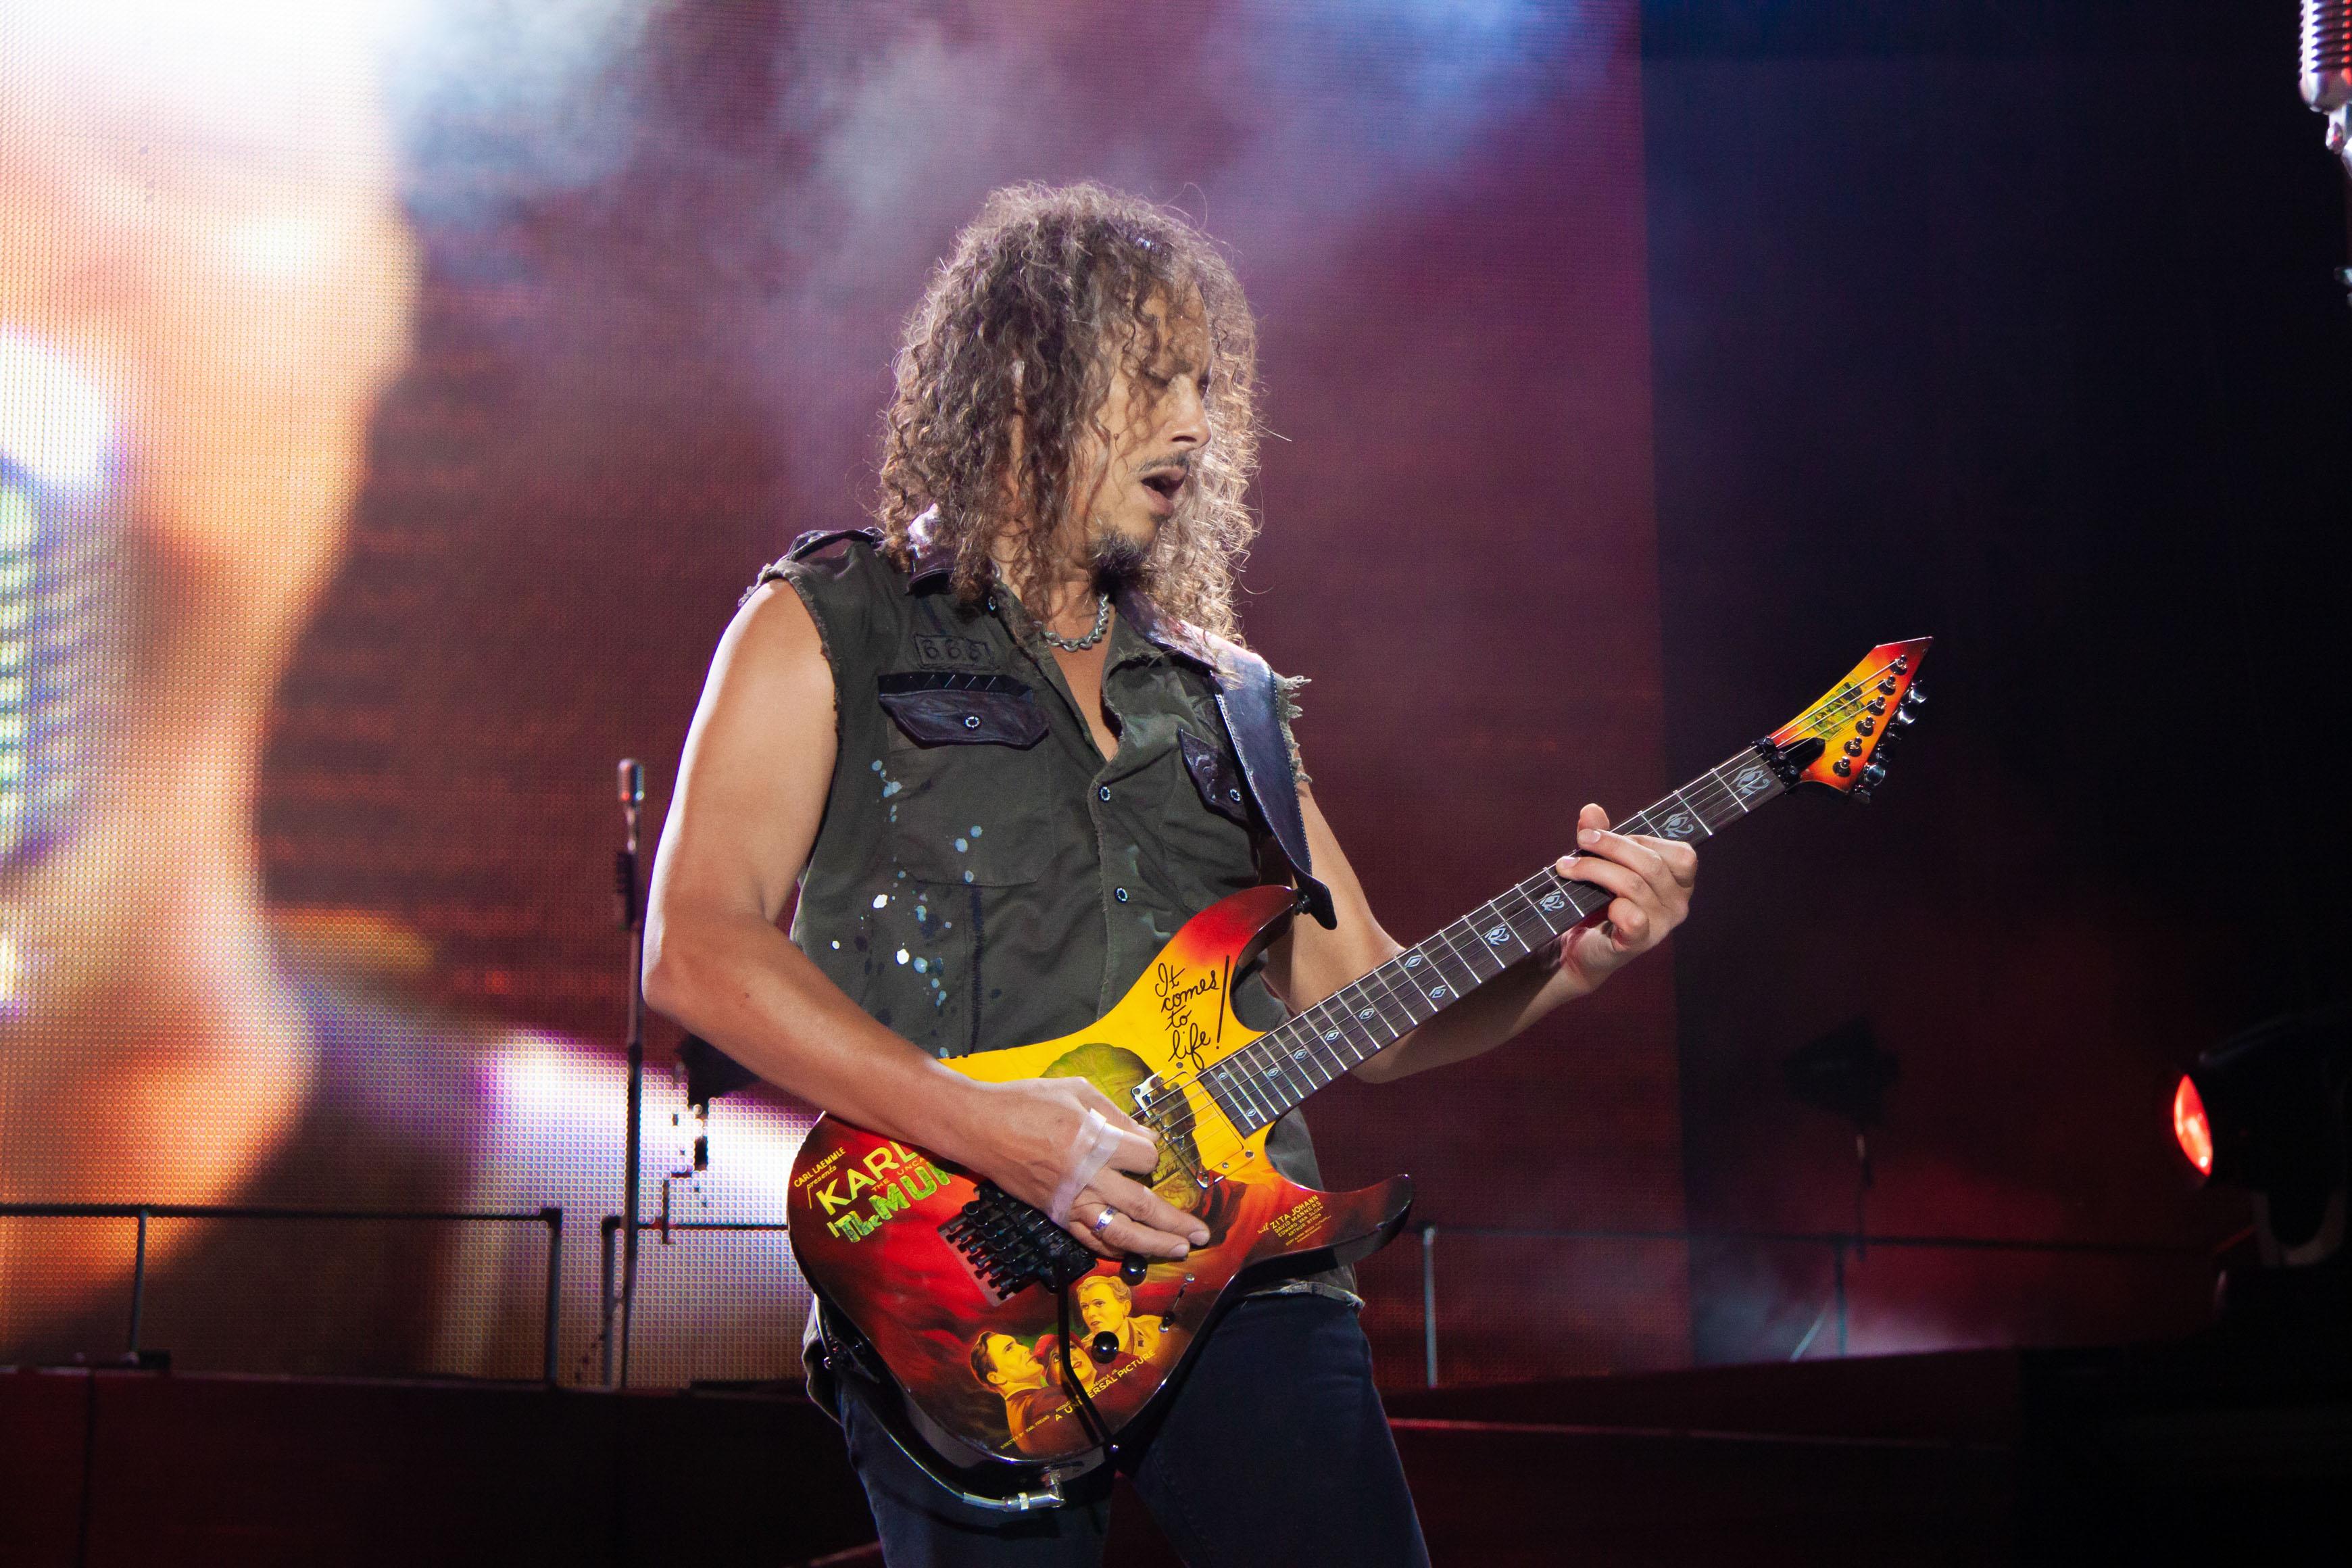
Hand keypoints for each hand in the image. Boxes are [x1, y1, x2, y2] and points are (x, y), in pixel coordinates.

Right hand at [952, 1077, 1209, 1260]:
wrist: (980, 1127)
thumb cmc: (1027, 1101)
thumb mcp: (1078, 1090)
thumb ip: (1116, 1114)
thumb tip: (1145, 1137)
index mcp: (1095, 1142)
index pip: (1145, 1159)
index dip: (1151, 1154)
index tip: (1147, 1149)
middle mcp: (1087, 1177)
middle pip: (1143, 1205)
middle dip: (1175, 1221)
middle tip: (1201, 1232)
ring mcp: (1071, 1201)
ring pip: (1120, 1232)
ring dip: (1154, 1244)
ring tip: (1180, 1249)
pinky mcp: (1055, 1214)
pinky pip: (1089, 1240)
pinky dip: (1114, 1249)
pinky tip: (1133, 1252)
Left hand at [1552, 802, 1697, 991]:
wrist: (1581, 947)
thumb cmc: (1599, 901)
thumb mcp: (1602, 863)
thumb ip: (1601, 835)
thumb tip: (1591, 810)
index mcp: (1680, 882)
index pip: (1681, 853)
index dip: (1643, 839)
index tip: (1606, 836)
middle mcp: (1678, 904)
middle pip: (1652, 864)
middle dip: (1611, 846)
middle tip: (1580, 840)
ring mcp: (1662, 926)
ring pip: (1634, 885)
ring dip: (1595, 869)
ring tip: (1566, 867)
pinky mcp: (1639, 942)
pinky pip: (1633, 918)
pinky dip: (1613, 907)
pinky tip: (1595, 904)